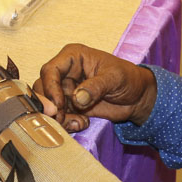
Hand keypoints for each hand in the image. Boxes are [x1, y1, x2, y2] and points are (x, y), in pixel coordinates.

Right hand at [34, 43, 156, 131]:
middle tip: (59, 118)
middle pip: (42, 88)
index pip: (50, 70)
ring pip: (49, 105)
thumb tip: (77, 99)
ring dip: (59, 117)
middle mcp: (65, 72)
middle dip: (48, 105)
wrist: (139, 98)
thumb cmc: (129, 79)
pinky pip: (59, 115)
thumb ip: (95, 87)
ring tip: (77, 123)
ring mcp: (66, 90)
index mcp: (73, 57)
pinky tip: (82, 124)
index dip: (50, 88)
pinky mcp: (71, 105)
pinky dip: (67, 123)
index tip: (58, 106)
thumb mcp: (115, 79)